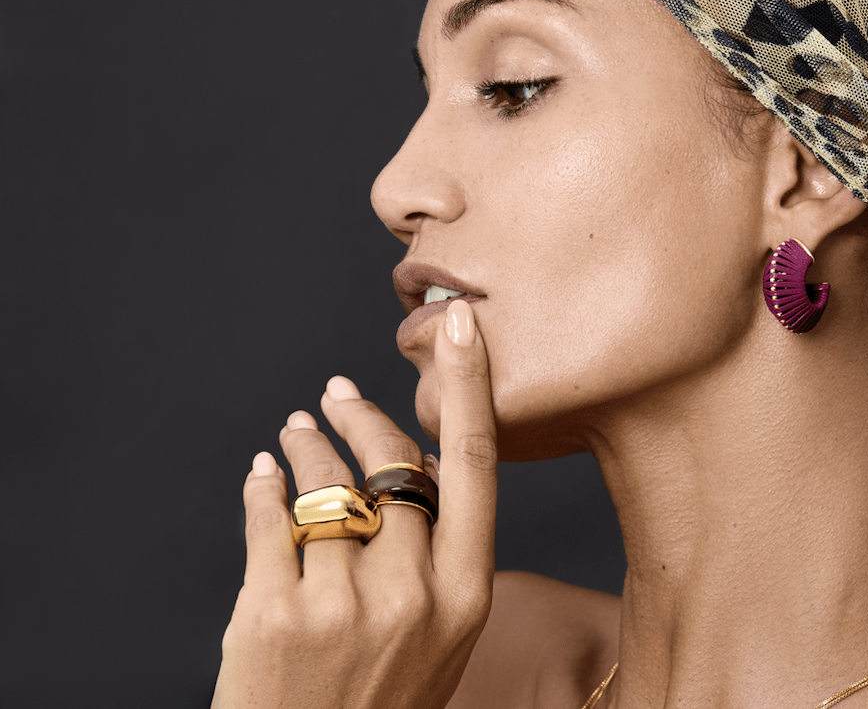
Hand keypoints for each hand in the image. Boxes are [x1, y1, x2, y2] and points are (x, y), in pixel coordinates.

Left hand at [212, 299, 496, 708]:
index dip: (470, 386)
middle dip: (360, 416)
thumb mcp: (441, 635)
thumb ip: (439, 552)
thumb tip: (417, 460)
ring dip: (305, 445)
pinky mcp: (270, 614)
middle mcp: (411, 594)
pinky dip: (262, 485)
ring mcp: (339, 605)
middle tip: (336, 395)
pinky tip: (262, 475)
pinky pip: (268, 516)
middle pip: (392, 462)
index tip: (462, 327)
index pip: (475, 465)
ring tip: (293, 432)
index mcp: (466, 594)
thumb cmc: (382, 701)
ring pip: (325, 482)